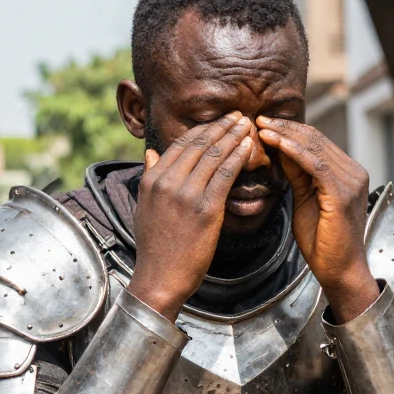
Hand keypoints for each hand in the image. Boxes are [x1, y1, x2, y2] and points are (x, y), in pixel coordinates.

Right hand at [127, 112, 253, 320]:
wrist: (160, 277)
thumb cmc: (154, 247)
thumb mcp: (144, 207)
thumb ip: (149, 177)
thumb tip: (151, 154)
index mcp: (152, 180)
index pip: (180, 145)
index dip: (203, 129)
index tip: (218, 121)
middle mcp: (167, 182)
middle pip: (199, 144)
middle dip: (221, 126)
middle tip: (238, 115)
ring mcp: (186, 195)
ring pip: (214, 155)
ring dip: (234, 136)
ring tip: (247, 125)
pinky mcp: (205, 209)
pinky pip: (225, 175)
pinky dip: (239, 157)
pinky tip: (249, 148)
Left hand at [256, 116, 379, 322]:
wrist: (339, 270)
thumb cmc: (322, 241)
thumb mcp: (305, 199)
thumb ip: (297, 174)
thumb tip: (279, 149)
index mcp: (346, 173)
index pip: (316, 142)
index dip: (289, 130)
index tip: (263, 124)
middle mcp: (353, 172)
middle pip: (315, 140)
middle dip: (285, 128)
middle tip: (258, 119)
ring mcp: (350, 182)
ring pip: (315, 148)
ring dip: (285, 136)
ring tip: (261, 128)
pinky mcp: (342, 194)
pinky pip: (316, 166)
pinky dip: (295, 152)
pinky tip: (276, 144)